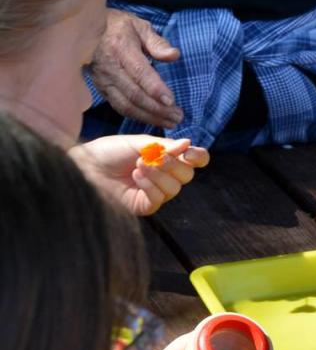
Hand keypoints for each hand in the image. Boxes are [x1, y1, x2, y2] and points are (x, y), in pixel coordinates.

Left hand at [70, 135, 208, 215]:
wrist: (83, 165)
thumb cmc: (109, 151)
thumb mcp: (139, 142)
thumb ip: (164, 145)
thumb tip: (188, 144)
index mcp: (166, 158)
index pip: (195, 161)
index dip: (198, 157)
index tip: (189, 152)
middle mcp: (164, 176)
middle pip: (187, 175)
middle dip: (175, 164)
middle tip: (158, 156)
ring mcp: (153, 192)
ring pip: (174, 188)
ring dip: (160, 174)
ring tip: (140, 164)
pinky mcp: (142, 206)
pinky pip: (158, 200)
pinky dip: (151, 186)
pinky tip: (137, 176)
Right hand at [90, 8, 182, 126]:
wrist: (89, 30)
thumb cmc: (121, 27)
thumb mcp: (141, 26)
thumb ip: (158, 42)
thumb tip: (174, 55)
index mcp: (121, 49)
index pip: (139, 72)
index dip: (155, 88)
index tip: (171, 101)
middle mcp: (109, 68)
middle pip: (134, 94)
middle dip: (157, 109)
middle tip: (178, 116)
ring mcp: (103, 81)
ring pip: (126, 105)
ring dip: (149, 117)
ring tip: (170, 122)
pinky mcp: (101, 90)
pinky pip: (119, 107)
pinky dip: (137, 116)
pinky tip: (154, 119)